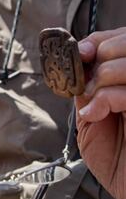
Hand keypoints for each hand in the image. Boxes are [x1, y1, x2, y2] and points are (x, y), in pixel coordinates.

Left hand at [75, 27, 125, 198]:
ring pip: (125, 63)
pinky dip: (106, 97)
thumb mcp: (92, 120)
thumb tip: (77, 66)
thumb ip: (87, 91)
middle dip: (98, 60)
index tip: (80, 53)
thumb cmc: (116, 160)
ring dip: (101, 80)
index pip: (118, 39)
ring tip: (94, 104)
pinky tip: (96, 113)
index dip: (97, 41)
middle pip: (124, 42)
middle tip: (88, 86)